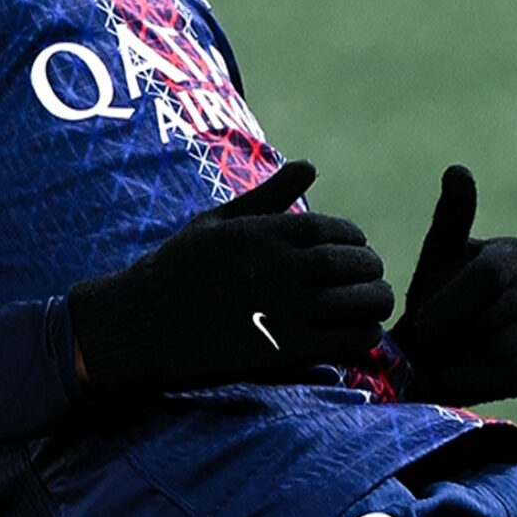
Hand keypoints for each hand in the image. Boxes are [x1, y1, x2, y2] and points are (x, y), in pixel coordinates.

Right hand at [68, 161, 393, 395]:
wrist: (141, 324)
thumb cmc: (177, 269)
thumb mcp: (218, 221)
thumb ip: (269, 196)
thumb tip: (310, 165)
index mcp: (265, 233)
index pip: (335, 231)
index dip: (354, 240)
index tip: (355, 249)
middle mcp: (279, 268)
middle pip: (352, 264)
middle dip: (369, 270)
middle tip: (371, 276)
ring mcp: (284, 310)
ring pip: (356, 302)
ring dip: (374, 301)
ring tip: (374, 303)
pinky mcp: (284, 350)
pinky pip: (345, 340)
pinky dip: (364, 335)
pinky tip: (361, 333)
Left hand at [389, 165, 516, 405]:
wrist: (436, 350)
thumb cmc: (434, 299)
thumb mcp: (436, 259)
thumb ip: (450, 219)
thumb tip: (458, 169)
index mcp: (513, 252)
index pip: (488, 277)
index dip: (449, 306)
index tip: (420, 325)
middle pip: (490, 318)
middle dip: (451, 335)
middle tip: (432, 339)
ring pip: (499, 350)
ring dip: (461, 359)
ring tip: (447, 351)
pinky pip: (513, 377)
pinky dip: (478, 381)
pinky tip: (460, 373)